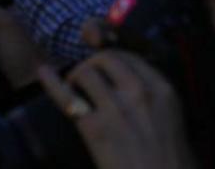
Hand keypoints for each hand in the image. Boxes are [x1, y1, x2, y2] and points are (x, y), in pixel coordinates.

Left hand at [38, 53, 197, 168]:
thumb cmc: (171, 164)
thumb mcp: (172, 121)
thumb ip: (153, 99)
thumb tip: (129, 83)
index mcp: (164, 91)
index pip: (129, 56)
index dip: (109, 60)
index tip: (102, 68)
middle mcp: (141, 93)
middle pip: (105, 58)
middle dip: (91, 65)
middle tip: (85, 81)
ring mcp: (117, 109)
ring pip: (85, 72)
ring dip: (75, 78)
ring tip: (74, 91)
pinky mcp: (95, 128)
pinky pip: (66, 96)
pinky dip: (51, 82)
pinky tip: (43, 73)